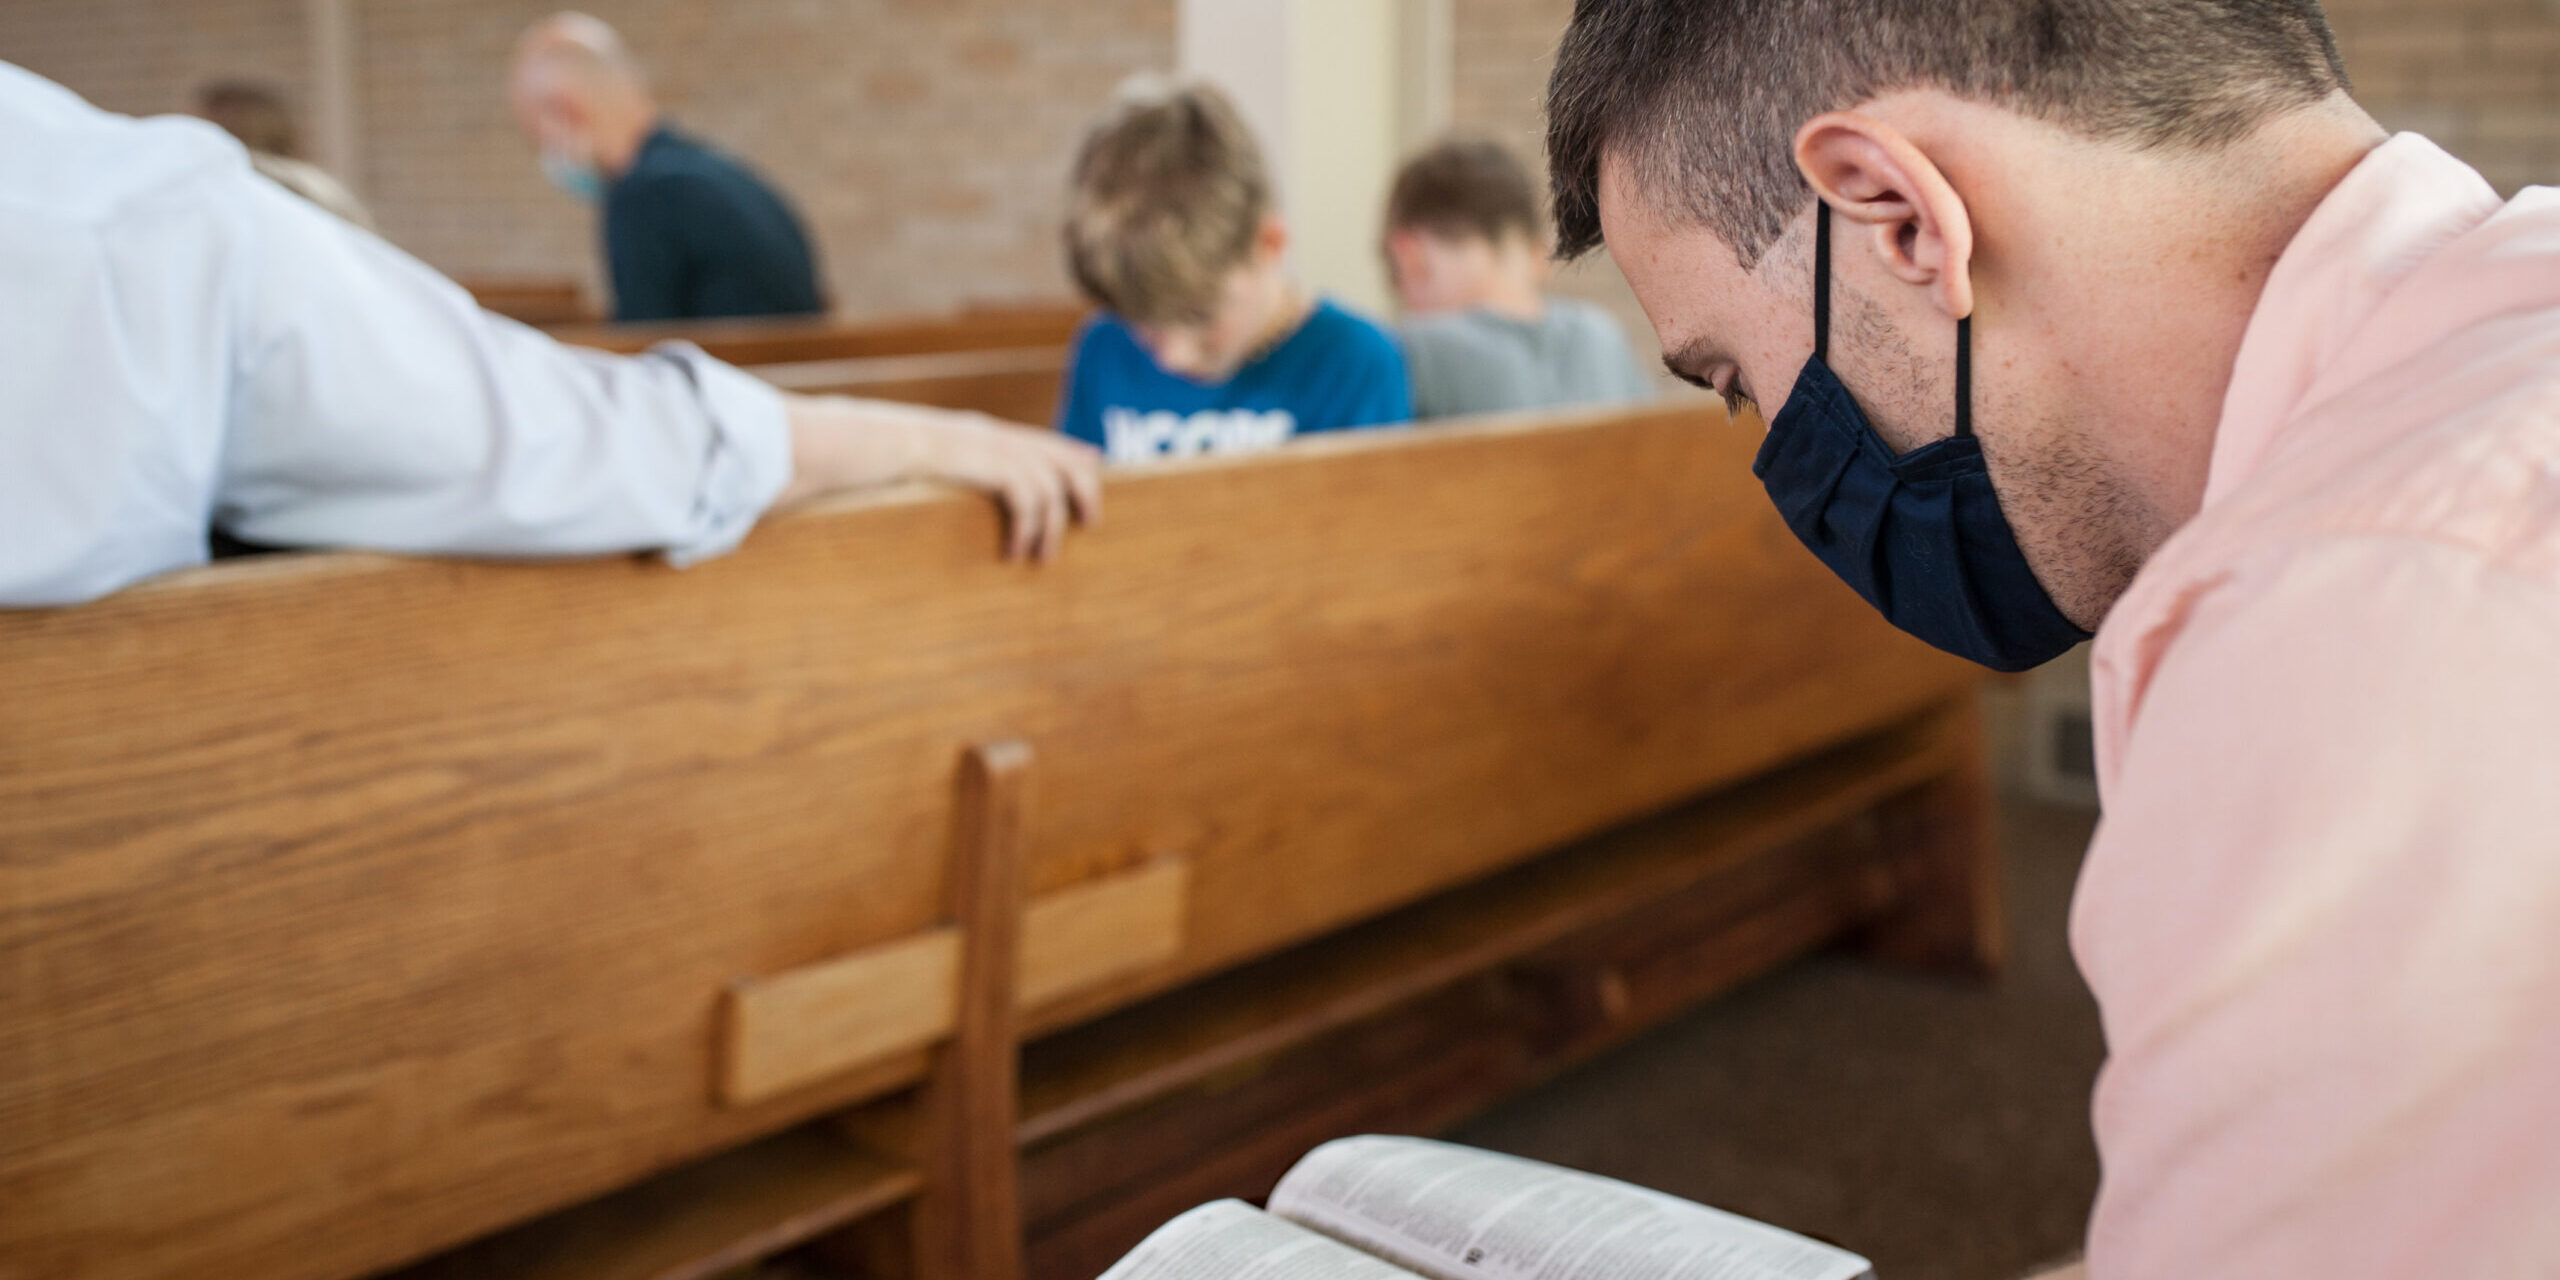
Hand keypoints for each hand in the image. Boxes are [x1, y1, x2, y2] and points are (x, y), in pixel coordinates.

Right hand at [906, 410, 1102, 561]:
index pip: (1046, 440)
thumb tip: (974, 477)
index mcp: (989, 431)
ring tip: (1043, 558)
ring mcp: (997, 448)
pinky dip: (1027, 530)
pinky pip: (1026, 501)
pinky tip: (1014, 552)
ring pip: (1049, 489)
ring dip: (1051, 529)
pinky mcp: (991, 465)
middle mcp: (1000, 436)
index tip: (1096, 465)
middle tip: (1091, 523)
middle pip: (1063, 459)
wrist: (878, 442)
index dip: (1074, 452)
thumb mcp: (935, 455)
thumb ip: (962, 460)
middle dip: (1085, 490)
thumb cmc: (895, 455)